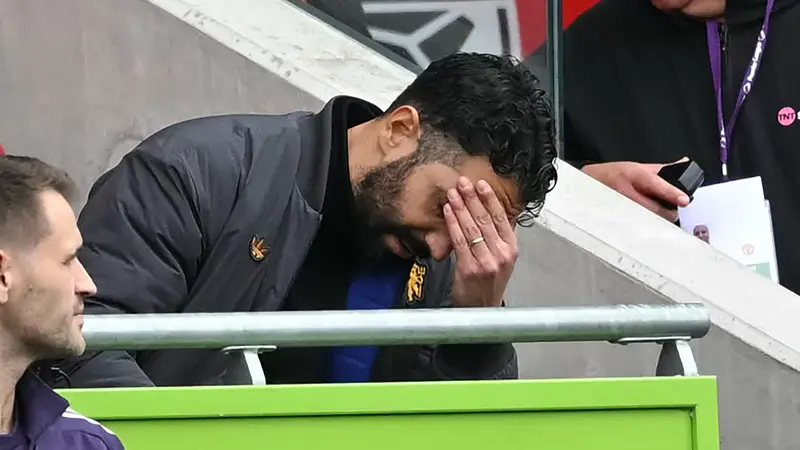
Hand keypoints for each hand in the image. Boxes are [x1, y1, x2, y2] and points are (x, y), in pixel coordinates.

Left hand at [444, 177, 516, 307]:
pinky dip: (453, 224)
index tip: (480, 184)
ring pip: (472, 228)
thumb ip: (497, 238)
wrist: (482, 311)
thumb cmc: (489, 283)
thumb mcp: (501, 260)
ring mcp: (486, 262)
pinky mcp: (469, 269)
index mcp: (511, 249)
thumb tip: (487, 210)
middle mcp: (502, 254)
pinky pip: (460, 241)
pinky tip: (448, 212)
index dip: (490, 199)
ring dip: (461, 207)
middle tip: (462, 182)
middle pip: (485, 220)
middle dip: (472, 198)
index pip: (501, 218)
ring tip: (452, 193)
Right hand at [582, 159, 690, 221]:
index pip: (657, 186)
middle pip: (656, 210)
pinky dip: (647, 224)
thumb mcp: (638, 166)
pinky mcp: (618, 219)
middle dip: (669, 212)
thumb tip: (684, 163)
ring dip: (658, 219)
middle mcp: (627, 192)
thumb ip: (662, 169)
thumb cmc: (613, 173)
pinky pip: (639, 225)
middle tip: (673, 209)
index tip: (684, 200)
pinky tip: (646, 219)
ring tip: (659, 213)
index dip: (672, 193)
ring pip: (649, 220)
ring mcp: (621, 208)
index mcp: (634, 175)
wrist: (590, 182)